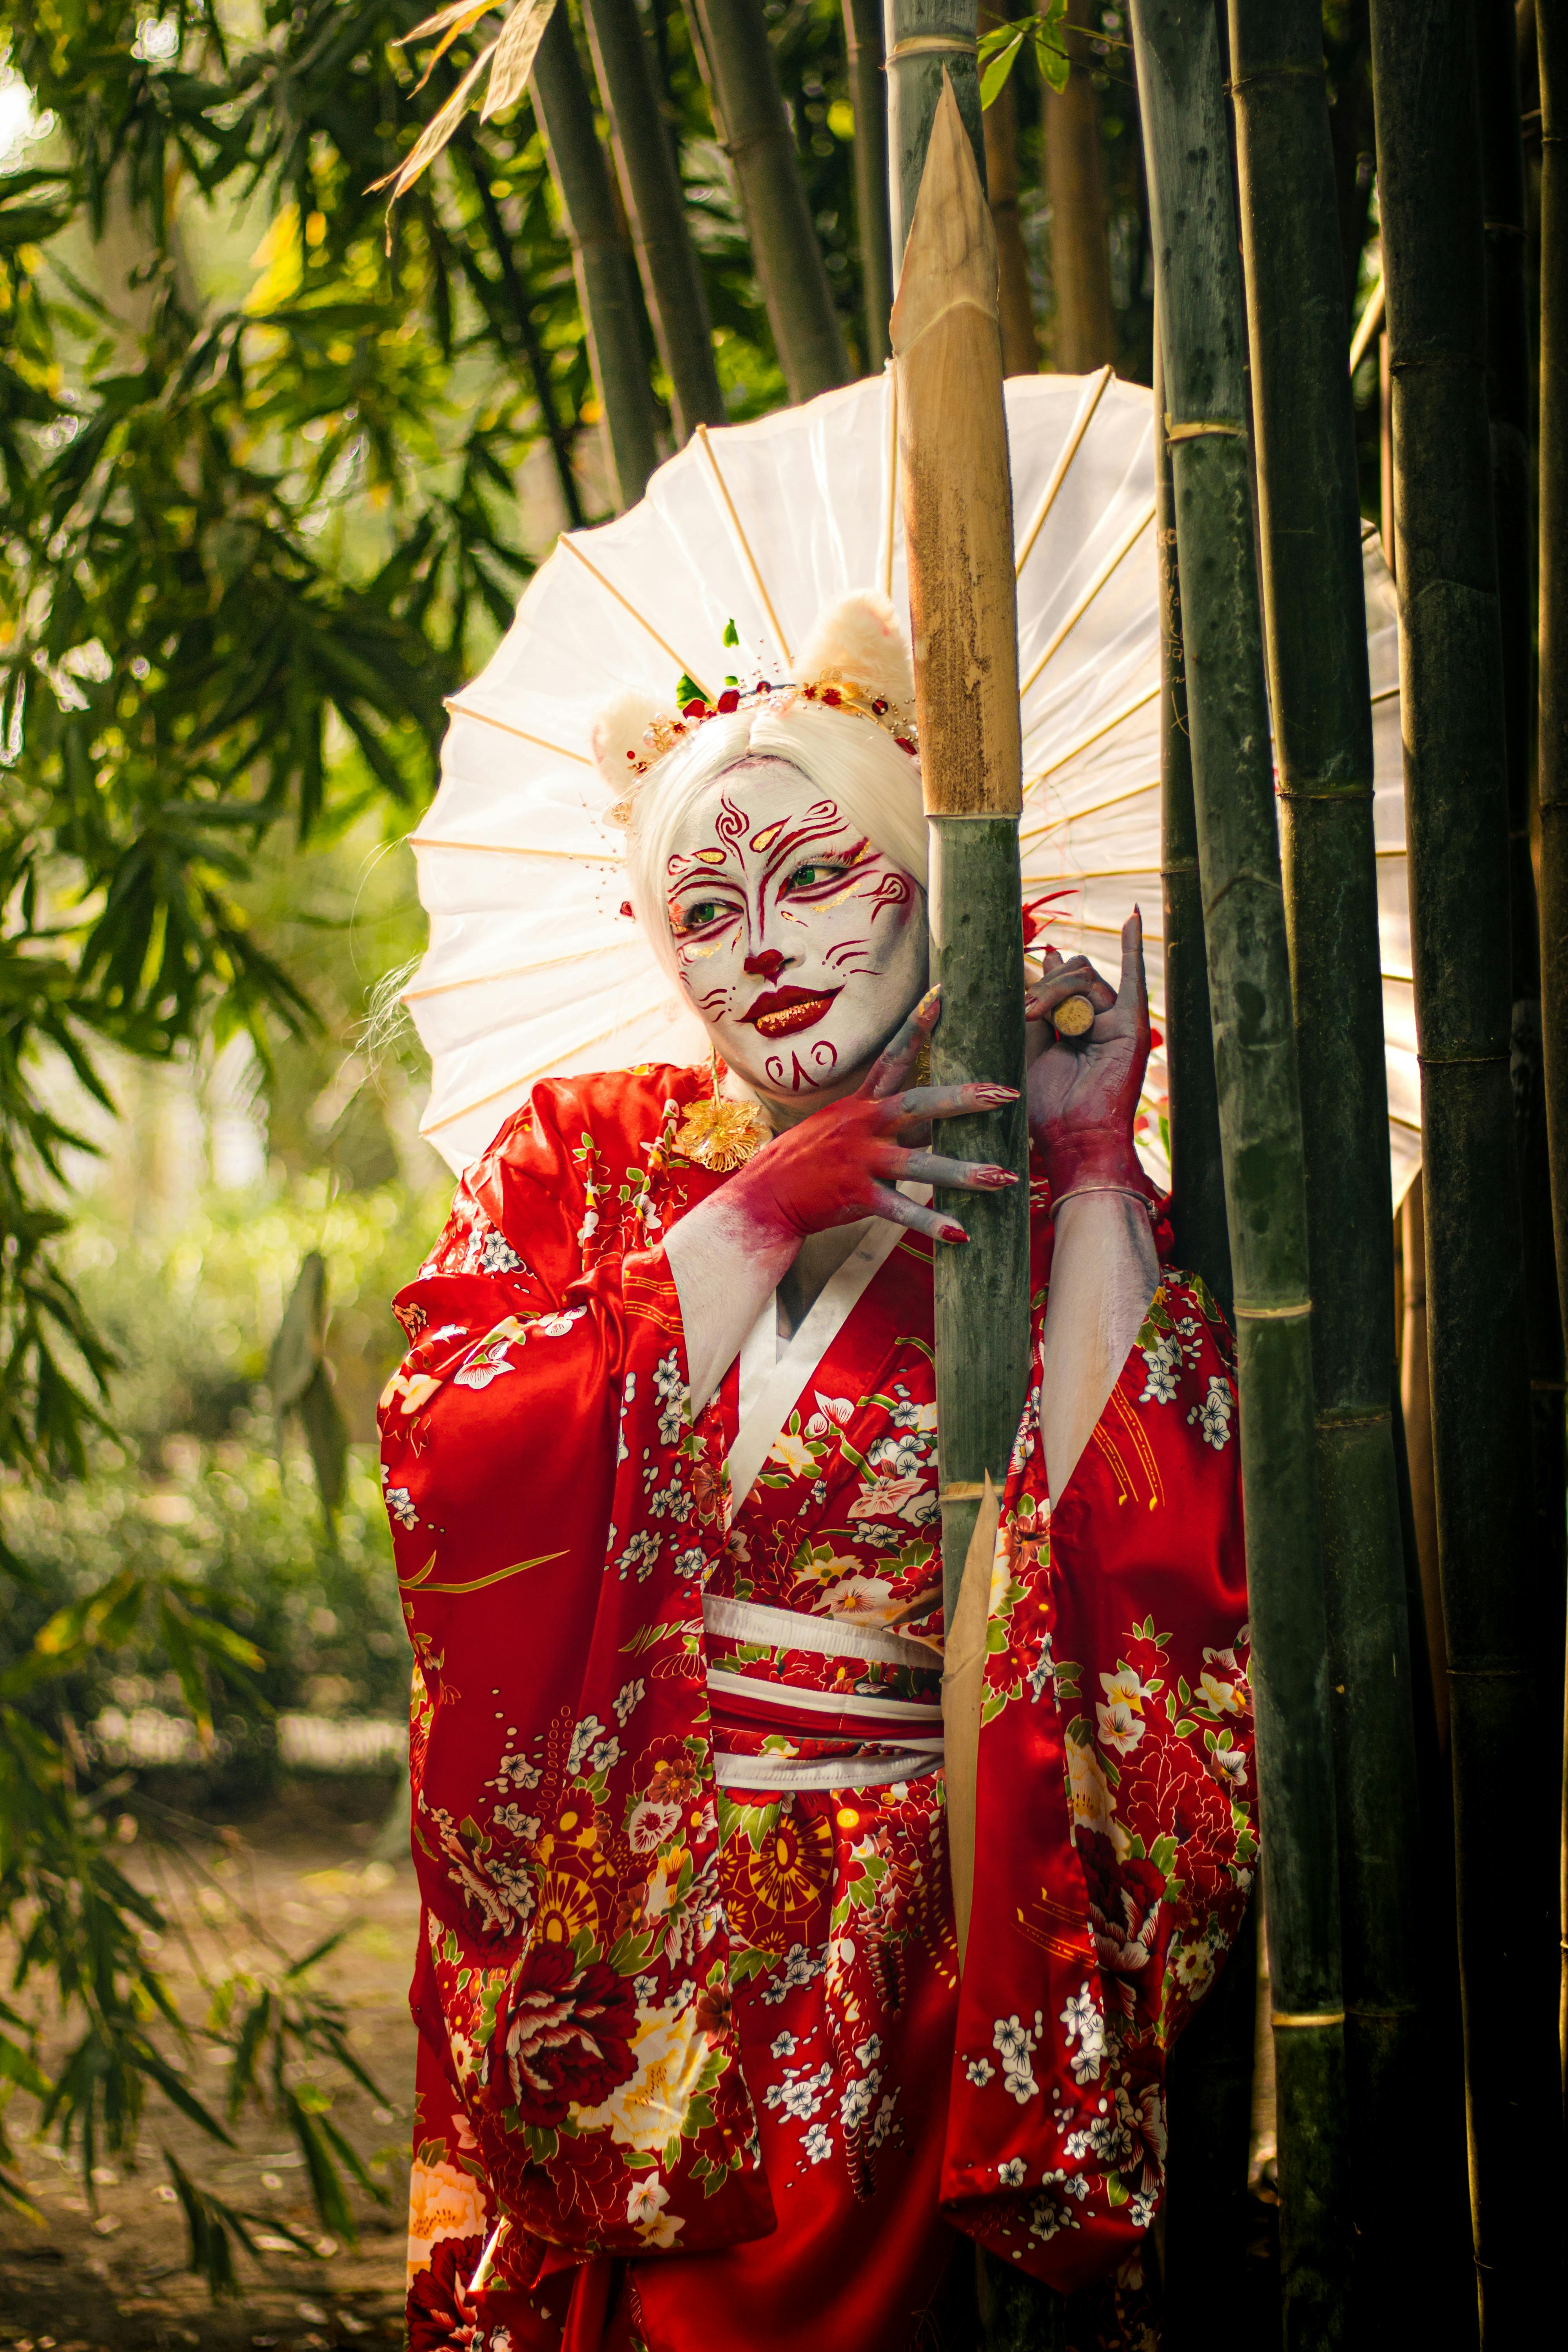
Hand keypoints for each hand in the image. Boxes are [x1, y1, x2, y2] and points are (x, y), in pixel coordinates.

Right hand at [722, 988, 1018, 1248]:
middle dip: (965, 1098)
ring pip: (922, 1163)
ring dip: (966, 1172)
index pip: (892, 1058)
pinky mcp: (858, 1196)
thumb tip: (935, 1118)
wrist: (764, 1197)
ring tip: (1005, 1176)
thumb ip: (885, 1122)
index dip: (916, 1027)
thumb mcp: (840, 1128)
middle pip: (920, 1104)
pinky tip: (961, 1234)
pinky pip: (902, 1210)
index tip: (941, 997)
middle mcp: (862, 1126)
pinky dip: (931, 1223)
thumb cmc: (807, 1161)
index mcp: (859, 1105)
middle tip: (1008, 1093)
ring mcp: (861, 1160)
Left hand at [1025, 910, 1151, 1197]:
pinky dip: (1132, 947)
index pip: (1058, 980)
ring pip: (1085, 977)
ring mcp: (1116, 1022)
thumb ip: (1034, 1009)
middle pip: (1071, 974)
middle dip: (1043, 986)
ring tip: (1036, 1015)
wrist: (1071, 1138)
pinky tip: (1131, 916)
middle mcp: (1097, 1020)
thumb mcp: (1027, 1048)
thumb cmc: (1045, 1106)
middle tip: (1025, 1013)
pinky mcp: (1131, 1027)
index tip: (1028, 964)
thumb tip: (1041, 959)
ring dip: (1056, 988)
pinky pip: (1134, 979)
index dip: (1041, 973)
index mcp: (1071, 1026)